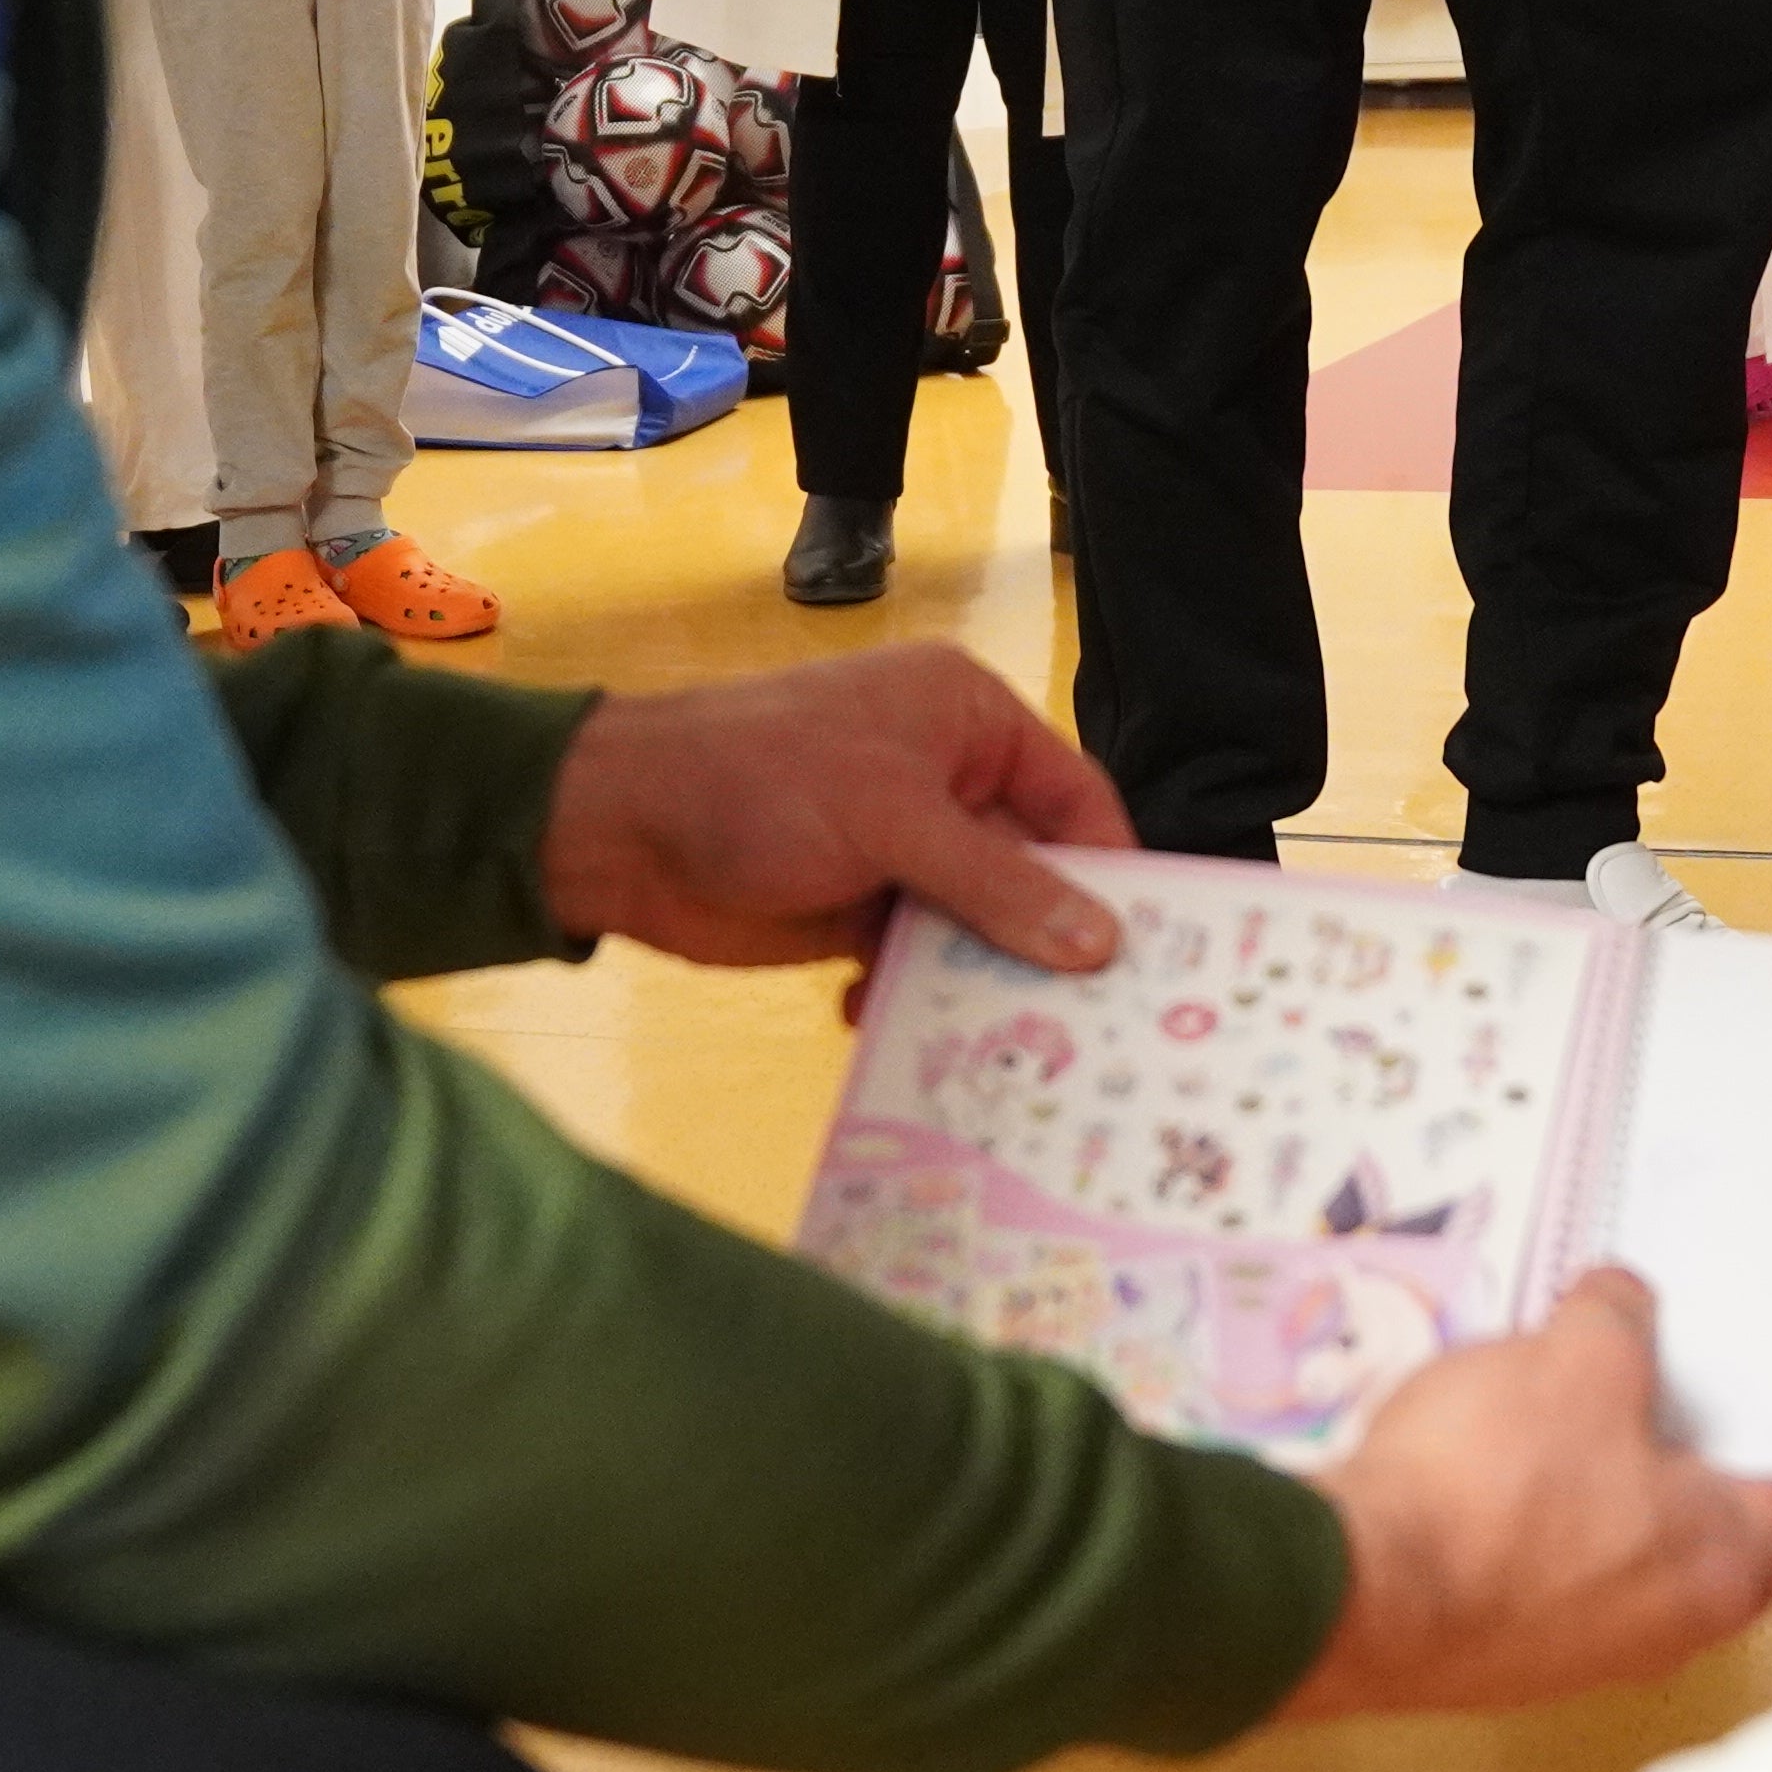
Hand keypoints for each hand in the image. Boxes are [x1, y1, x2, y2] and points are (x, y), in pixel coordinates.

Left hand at [536, 646, 1133, 973]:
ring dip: (983, 982)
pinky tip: (900, 1028)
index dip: (1113, 872)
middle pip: (1036, 871)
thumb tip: (1100, 943)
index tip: (1156, 956)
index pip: (1076, 797)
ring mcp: (902, 849)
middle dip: (1054, 942)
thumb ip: (996, 884)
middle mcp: (947, 781)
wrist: (615, 827)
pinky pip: (919, 960)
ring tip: (1014, 1050)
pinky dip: (915, 995)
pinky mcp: (858, 908)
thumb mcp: (891, 820)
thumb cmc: (760, 782)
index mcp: (968, 721)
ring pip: (979, 926)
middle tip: (1101, 1028)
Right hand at [1284, 1271, 1771, 1717]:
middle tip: (1674, 1321)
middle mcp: (1680, 1621)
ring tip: (1573, 1356)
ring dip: (1604, 1441)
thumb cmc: (1499, 1487)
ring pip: (1625, 1515)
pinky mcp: (1510, 1638)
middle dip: (1689, 1402)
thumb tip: (1621, 1306)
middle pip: (1714, 1490)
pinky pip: (1552, 1541)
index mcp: (1734, 1563)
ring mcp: (1591, 1641)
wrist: (1356, 1596)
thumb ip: (1622, 1317)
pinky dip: (1544, 1483)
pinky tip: (1501, 1422)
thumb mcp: (1581, 1359)